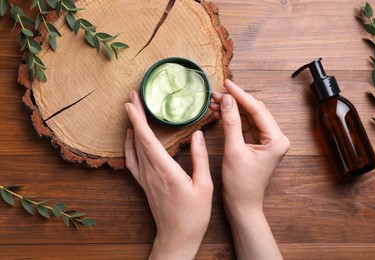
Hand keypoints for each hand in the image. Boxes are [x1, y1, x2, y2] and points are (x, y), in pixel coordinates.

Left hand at [124, 91, 212, 259]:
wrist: (177, 237)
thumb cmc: (193, 215)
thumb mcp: (204, 186)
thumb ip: (200, 158)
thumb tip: (198, 135)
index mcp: (167, 172)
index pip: (148, 141)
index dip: (139, 120)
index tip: (132, 103)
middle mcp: (151, 173)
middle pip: (138, 140)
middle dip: (134, 116)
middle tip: (132, 95)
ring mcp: (145, 179)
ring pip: (133, 148)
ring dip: (131, 127)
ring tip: (131, 109)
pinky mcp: (144, 184)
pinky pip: (132, 161)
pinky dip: (129, 146)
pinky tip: (130, 137)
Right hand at [210, 79, 288, 259]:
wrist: (242, 204)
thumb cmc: (241, 183)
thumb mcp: (234, 150)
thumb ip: (231, 123)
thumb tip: (227, 100)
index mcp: (276, 139)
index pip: (257, 110)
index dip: (240, 95)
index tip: (226, 83)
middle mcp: (275, 138)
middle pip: (254, 111)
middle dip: (235, 101)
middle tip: (217, 93)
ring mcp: (266, 140)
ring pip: (248, 117)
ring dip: (232, 109)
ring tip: (214, 102)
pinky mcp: (257, 144)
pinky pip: (244, 126)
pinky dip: (232, 119)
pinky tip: (220, 113)